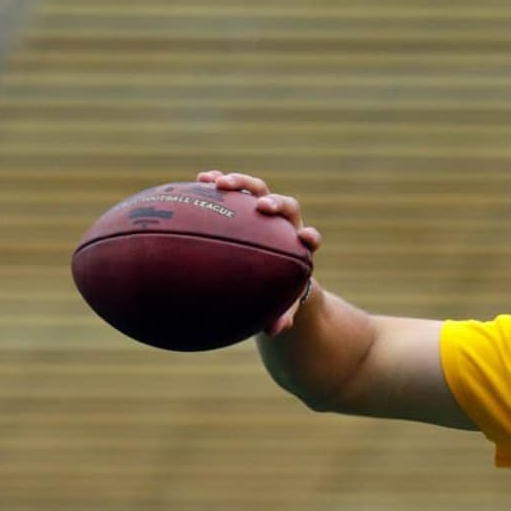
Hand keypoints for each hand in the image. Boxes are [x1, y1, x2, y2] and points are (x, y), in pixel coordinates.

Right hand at [196, 170, 321, 335]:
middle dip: (276, 203)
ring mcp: (264, 210)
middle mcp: (285, 223)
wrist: (269, 268)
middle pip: (287, 205)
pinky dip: (220, 182)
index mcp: (297, 246)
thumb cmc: (276, 288)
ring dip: (242, 183)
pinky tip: (200, 179)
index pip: (310, 237)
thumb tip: (276, 331)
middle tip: (262, 206)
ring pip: (258, 189)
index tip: (305, 237)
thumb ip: (282, 315)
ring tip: (218, 183)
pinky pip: (233, 189)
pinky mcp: (245, 203)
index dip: (309, 236)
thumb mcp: (281, 303)